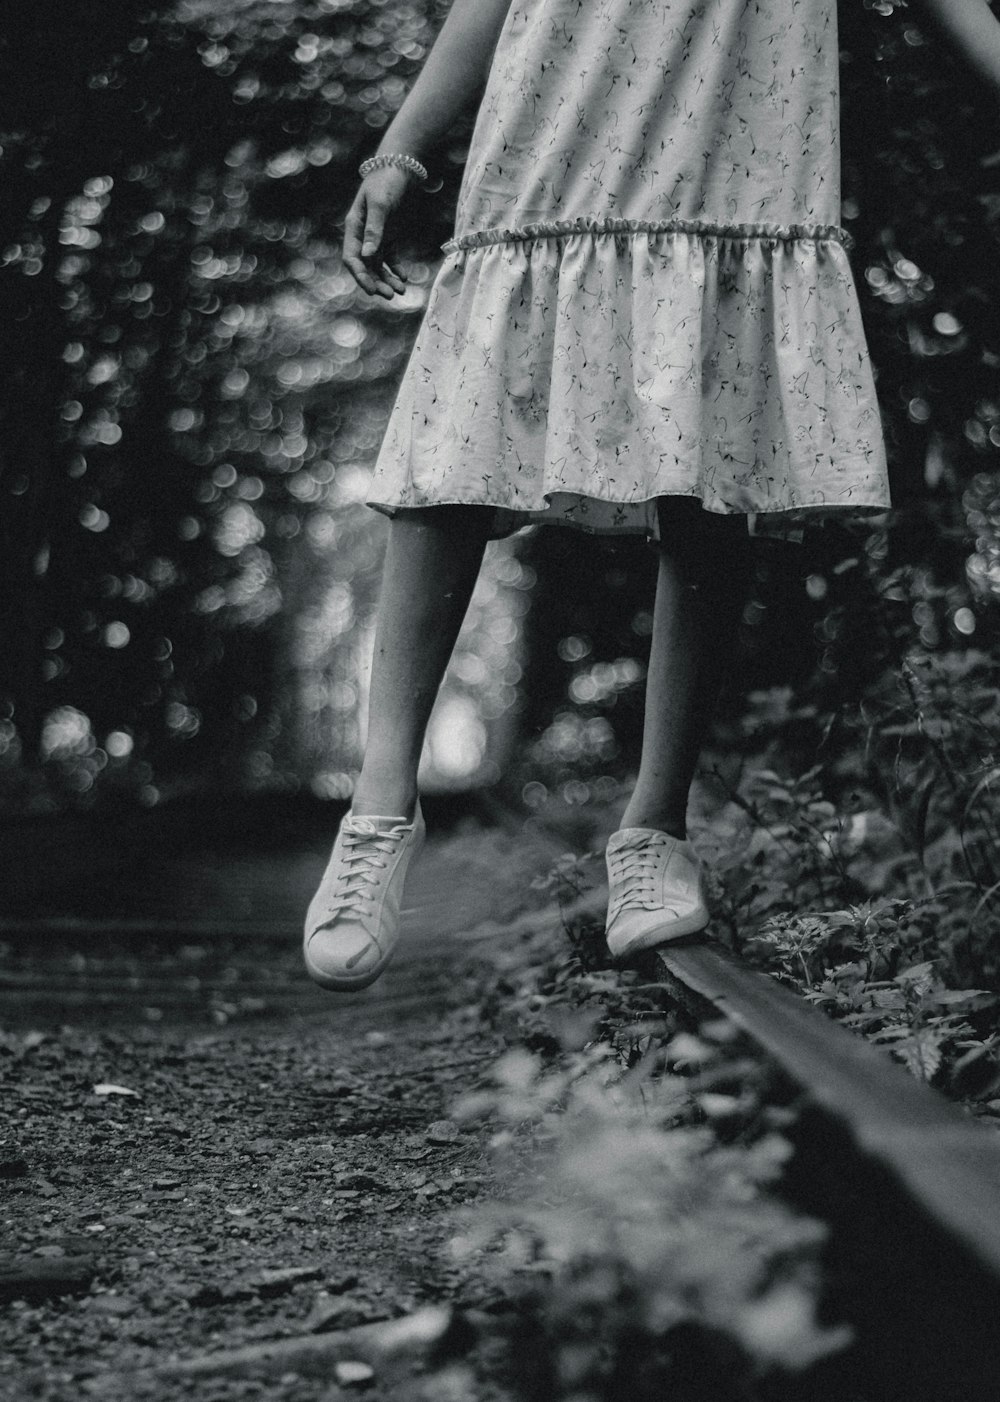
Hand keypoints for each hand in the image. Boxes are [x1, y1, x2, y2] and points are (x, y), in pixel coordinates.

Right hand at [342, 167, 411, 299]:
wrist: (401, 168)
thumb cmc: (387, 182)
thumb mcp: (380, 205)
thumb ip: (375, 230)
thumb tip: (368, 255)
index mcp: (354, 228)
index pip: (352, 258)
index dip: (360, 276)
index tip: (372, 290)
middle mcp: (362, 236)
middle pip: (365, 266)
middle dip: (376, 282)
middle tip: (391, 295)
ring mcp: (376, 237)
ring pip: (378, 266)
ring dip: (387, 280)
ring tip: (401, 291)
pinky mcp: (390, 236)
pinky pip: (390, 259)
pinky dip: (396, 269)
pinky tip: (404, 278)